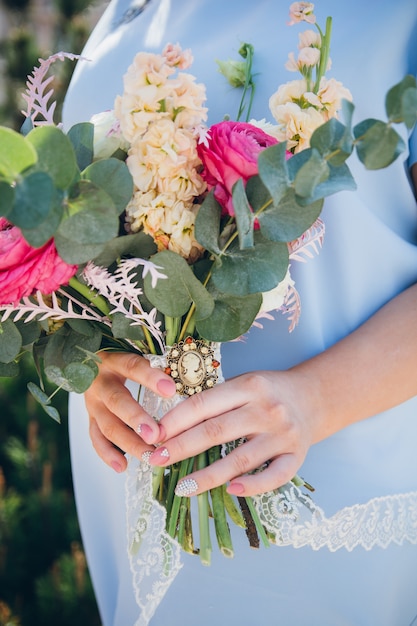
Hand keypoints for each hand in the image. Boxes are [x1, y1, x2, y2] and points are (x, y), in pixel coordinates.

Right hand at [84, 351, 175, 471]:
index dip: (150, 378)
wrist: (91, 361)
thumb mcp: (136, 352)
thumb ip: (157, 362)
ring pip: (107, 424)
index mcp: (113, 359)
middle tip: (155, 435)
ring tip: (148, 455)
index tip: (171, 389)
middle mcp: (100, 381)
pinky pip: (96, 438)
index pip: (132, 366)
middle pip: (116, 401)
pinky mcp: (91, 417)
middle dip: (136, 419)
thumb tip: (189, 374)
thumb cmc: (124, 358)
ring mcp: (92, 402)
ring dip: (128, 442)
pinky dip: (108, 454)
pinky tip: (123, 466)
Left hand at [145, 370, 316, 496]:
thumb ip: (216, 400)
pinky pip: (273, 477)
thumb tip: (171, 426)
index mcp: (248, 386)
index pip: (204, 404)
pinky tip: (231, 490)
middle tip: (156, 461)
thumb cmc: (268, 392)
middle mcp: (266, 409)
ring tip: (182, 487)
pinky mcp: (297, 457)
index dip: (175, 421)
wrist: (314, 397)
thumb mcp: (243, 384)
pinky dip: (252, 486)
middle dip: (181, 447)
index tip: (154, 436)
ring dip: (207, 476)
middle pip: (216, 431)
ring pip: (239, 459)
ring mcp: (282, 435)